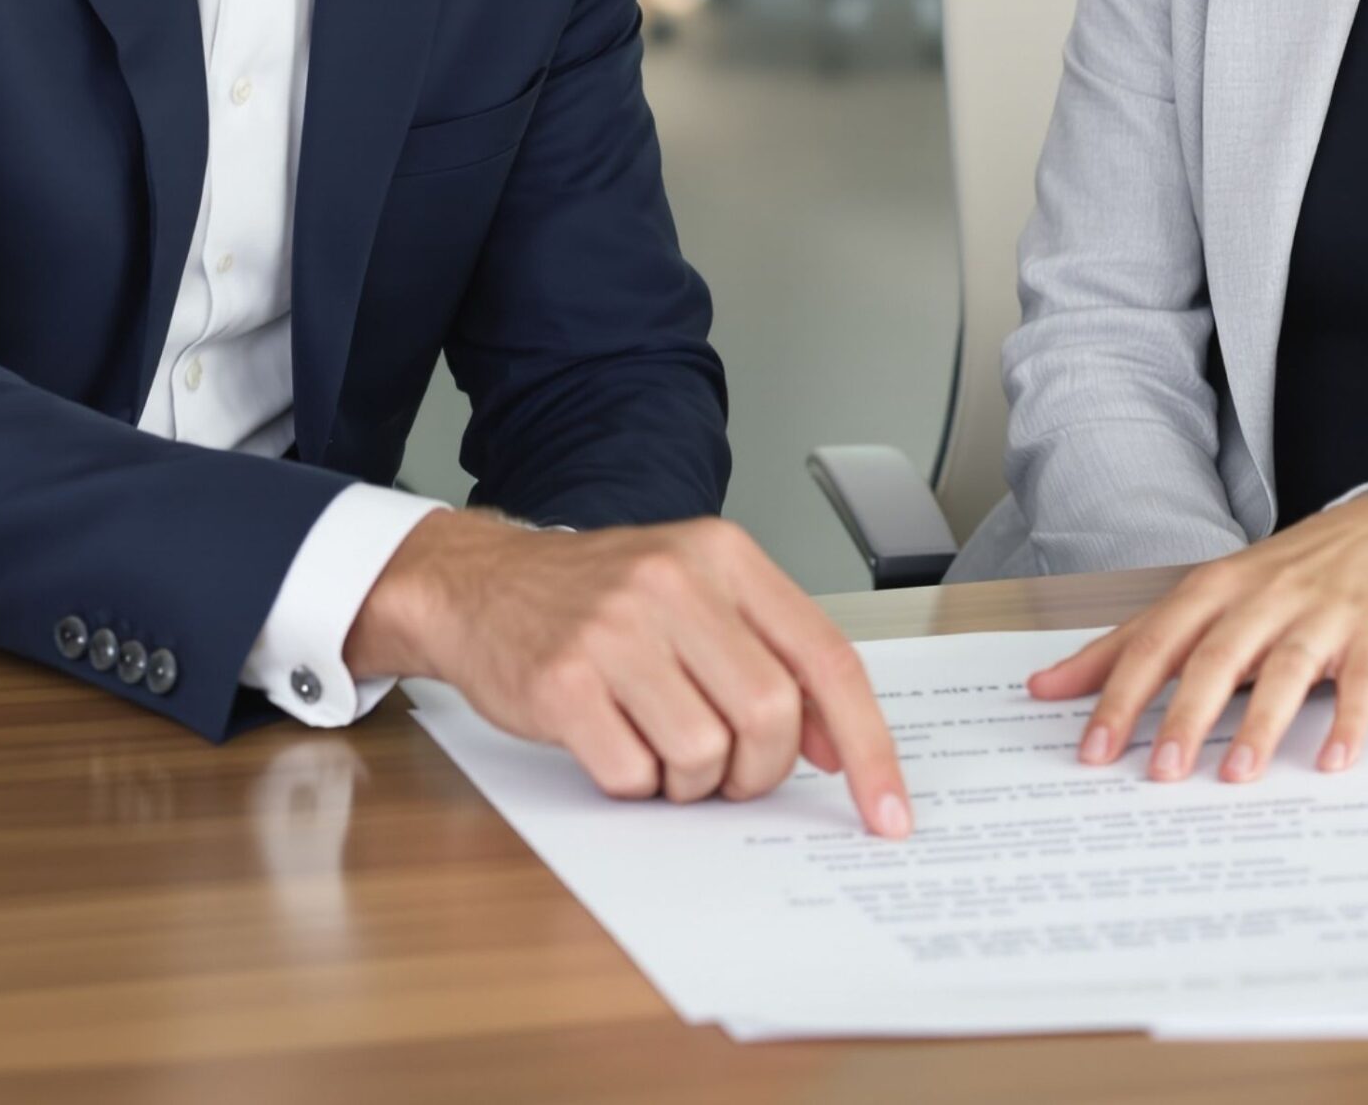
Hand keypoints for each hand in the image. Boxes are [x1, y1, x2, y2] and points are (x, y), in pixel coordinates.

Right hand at [349, 511, 912, 837]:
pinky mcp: (561, 680)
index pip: (827, 659)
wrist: (480, 585)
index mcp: (724, 556)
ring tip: (659, 750)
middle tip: (730, 773)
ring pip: (704, 753)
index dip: (868, 746)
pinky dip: (633, 783)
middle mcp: (674, 582)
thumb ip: (771, 655)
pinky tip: (612, 744)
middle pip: (770, 716)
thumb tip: (834, 742)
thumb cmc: (599, 600)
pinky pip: (634, 774)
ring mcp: (614, 630)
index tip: (887, 809)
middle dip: (759, 770)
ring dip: (690, 781)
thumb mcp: (697, 597)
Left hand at [1028, 492, 1367, 783]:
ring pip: (1283, 671)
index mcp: (1211, 590)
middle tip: (1158, 774)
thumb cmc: (1282, 576)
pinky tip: (1332, 762)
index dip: (1121, 696)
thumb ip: (1128, 643)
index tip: (1091, 749)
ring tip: (1234, 778)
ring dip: (1259, 727)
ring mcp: (1319, 615)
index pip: (1153, 644)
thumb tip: (1045, 686)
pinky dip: (1347, 721)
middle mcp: (1260, 599)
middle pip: (1214, 659)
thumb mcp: (1201, 598)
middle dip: (1183, 718)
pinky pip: (1359, 682)